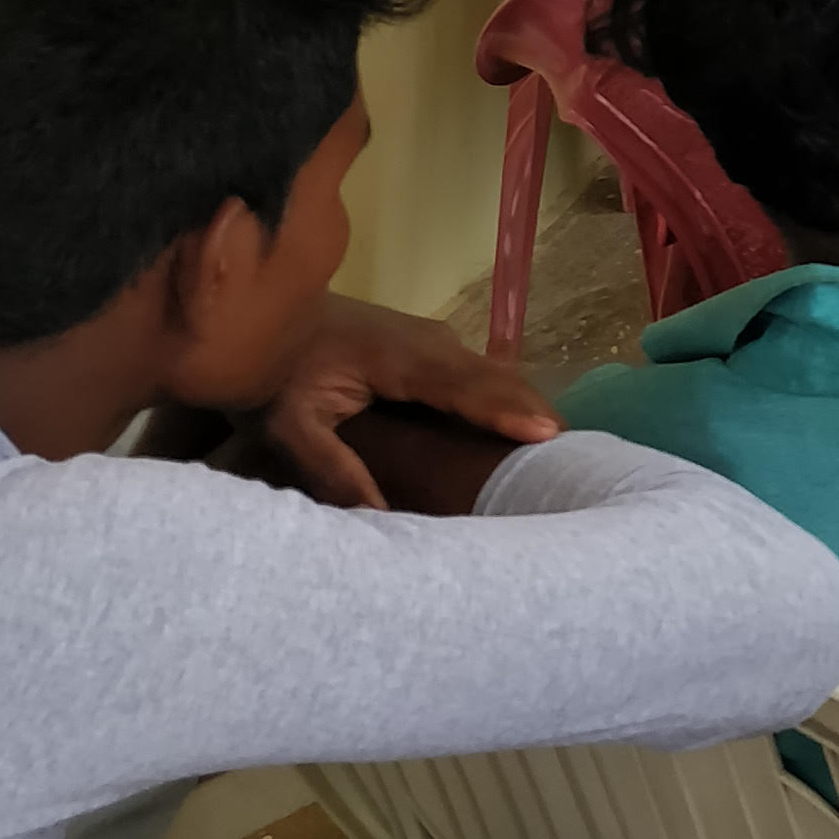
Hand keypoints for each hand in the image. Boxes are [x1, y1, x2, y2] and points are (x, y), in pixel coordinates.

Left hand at [260, 295, 559, 511]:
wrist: (260, 313)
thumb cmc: (270, 373)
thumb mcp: (287, 426)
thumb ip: (333, 470)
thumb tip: (381, 524)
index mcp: (394, 355)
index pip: (461, 385)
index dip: (504, 410)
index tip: (547, 434)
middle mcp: (425, 341)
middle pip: (493, 378)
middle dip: (534, 412)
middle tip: (579, 456)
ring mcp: (432, 340)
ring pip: (492, 373)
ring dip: (526, 406)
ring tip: (565, 448)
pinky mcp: (430, 347)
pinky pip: (480, 374)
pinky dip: (507, 398)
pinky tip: (528, 426)